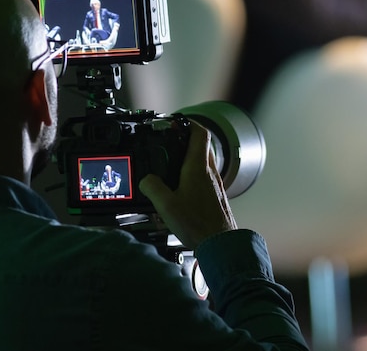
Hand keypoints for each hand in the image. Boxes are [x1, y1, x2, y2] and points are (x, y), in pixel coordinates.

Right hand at [139, 122, 236, 249]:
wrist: (220, 243)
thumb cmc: (198, 225)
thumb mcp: (166, 205)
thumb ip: (152, 188)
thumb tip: (146, 180)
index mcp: (198, 168)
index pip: (199, 133)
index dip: (188, 123)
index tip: (176, 122)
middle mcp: (210, 172)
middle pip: (203, 144)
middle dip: (187, 138)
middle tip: (172, 140)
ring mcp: (215, 183)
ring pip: (205, 159)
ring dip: (191, 155)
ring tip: (173, 163)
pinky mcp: (216, 195)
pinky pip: (206, 175)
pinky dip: (194, 172)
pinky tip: (182, 186)